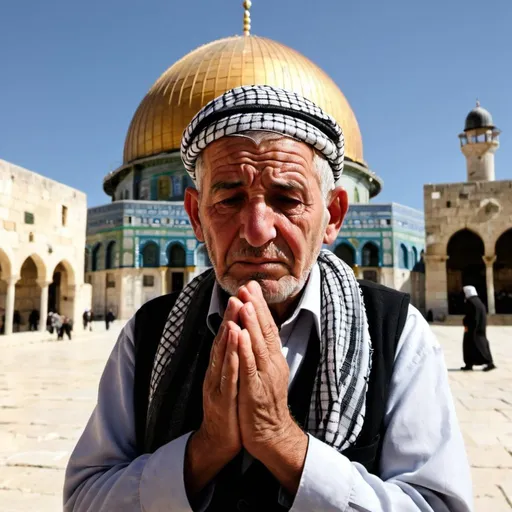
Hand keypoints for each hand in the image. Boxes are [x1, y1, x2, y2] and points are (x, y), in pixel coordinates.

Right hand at [184, 298, 242, 495]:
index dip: (234, 317)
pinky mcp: (223, 401)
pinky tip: (236, 347)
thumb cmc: (229, 407)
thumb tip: (238, 337)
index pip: (228, 337)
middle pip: (224, 342)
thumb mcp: (231, 379)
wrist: (220, 440)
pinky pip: (229, 378)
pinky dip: (232, 360)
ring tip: (233, 314)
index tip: (242, 297)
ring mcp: (217, 385)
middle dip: (230, 318)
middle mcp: (216, 372)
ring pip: (223, 356)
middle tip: (235, 296)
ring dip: (228, 334)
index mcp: (221, 366)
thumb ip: (232, 359)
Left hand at [236, 281, 306, 493]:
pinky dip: (245, 349)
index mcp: (272, 358)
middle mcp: (271, 363)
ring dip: (252, 323)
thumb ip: (262, 351)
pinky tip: (240, 334)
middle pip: (265, 330)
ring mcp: (265, 376)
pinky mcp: (255, 390)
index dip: (259, 307)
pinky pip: (249, 367)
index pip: (267, 327)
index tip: (251, 287)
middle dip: (256, 307)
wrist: (271, 434)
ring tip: (246, 302)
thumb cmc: (265, 402)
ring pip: (258, 345)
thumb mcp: (266, 372)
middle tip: (249, 286)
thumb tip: (256, 331)